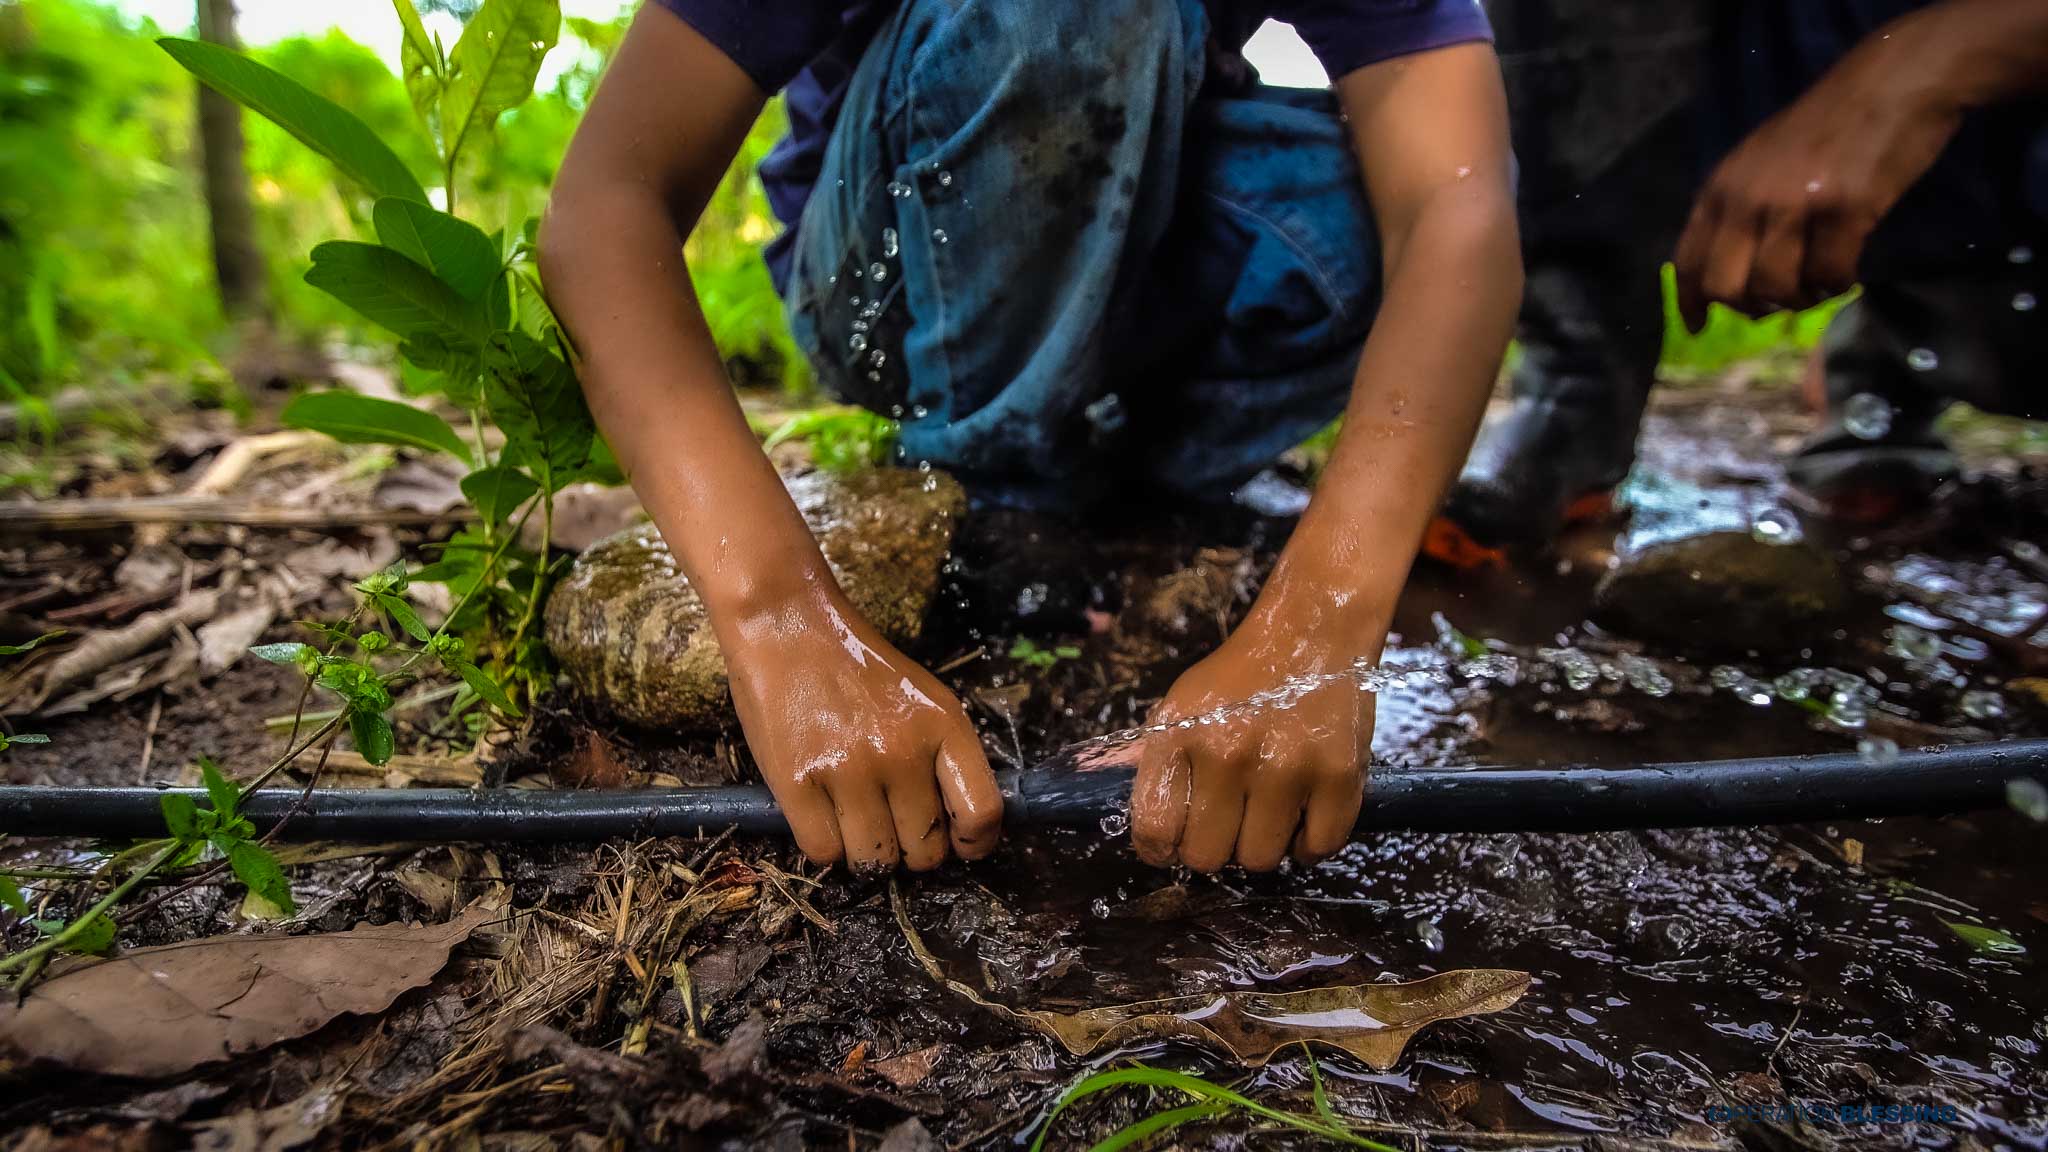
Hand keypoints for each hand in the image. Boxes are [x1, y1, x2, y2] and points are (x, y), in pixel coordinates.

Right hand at [723, 588, 1001, 871]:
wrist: (788, 625)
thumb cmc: (858, 668)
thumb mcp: (924, 699)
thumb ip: (946, 756)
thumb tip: (960, 827)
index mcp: (943, 727)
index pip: (982, 812)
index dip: (974, 843)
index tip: (959, 844)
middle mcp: (901, 751)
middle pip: (925, 852)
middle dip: (912, 849)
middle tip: (893, 824)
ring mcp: (848, 769)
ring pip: (875, 861)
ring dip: (866, 852)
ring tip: (854, 817)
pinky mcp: (796, 782)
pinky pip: (824, 853)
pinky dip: (824, 845)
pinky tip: (821, 813)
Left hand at [1130, 598, 1378, 872]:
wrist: (1312, 631)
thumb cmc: (1241, 675)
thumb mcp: (1180, 706)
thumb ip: (1159, 765)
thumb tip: (1149, 832)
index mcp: (1180, 735)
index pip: (1153, 829)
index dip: (1160, 849)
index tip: (1174, 844)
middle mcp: (1228, 754)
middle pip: (1206, 856)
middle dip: (1212, 847)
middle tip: (1226, 824)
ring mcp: (1286, 768)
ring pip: (1259, 860)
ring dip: (1261, 845)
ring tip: (1266, 814)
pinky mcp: (1338, 776)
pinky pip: (1317, 848)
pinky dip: (1309, 845)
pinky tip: (1302, 819)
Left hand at [1673, 31, 1960, 329]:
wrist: (1893, 82)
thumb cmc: (1827, 124)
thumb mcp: (1760, 161)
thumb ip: (1739, 208)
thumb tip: (1731, 274)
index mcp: (1721, 186)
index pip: (1689, 261)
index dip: (1690, 302)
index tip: (1698, 327)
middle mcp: (1747, 198)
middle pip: (1727, 288)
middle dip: (1750, 308)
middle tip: (1777, 302)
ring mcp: (1794, 205)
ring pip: (1776, 289)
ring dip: (1799, 299)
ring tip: (1817, 283)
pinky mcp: (1843, 211)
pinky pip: (1829, 276)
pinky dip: (1837, 285)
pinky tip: (1846, 273)